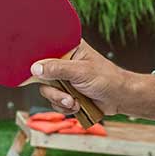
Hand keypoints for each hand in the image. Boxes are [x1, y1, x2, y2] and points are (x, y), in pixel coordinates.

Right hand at [33, 42, 154, 125]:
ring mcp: (64, 78)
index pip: (45, 49)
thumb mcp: (81, 71)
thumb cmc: (106, 78)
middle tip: (64, 92)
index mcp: (68, 48)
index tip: (35, 71)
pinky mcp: (67, 93)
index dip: (37, 60)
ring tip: (74, 101)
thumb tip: (35, 68)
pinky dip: (64, 106)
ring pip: (47, 90)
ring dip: (60, 99)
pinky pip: (54, 102)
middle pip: (42, 74)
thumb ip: (57, 69)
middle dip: (52, 88)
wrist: (119, 98)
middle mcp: (64, 62)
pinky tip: (77, 105)